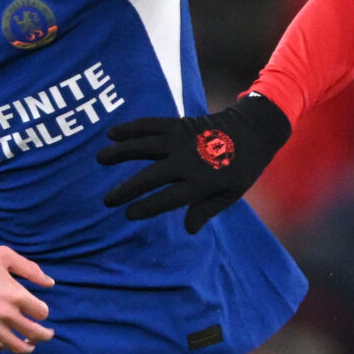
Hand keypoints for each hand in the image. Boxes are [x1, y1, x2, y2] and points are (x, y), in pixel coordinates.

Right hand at [0, 246, 54, 353]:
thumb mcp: (3, 256)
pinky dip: (5, 345)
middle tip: (48, 334)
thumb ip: (30, 269)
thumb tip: (50, 283)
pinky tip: (6, 341)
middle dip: (45, 335)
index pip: (41, 313)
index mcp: (15, 295)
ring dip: (29, 346)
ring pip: (18, 347)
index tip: (39, 311)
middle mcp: (5, 314)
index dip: (42, 312)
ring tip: (30, 344)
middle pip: (35, 334)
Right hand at [99, 93, 291, 232]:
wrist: (253, 131)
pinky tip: (113, 133)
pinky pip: (152, 125)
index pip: (168, 198)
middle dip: (127, 189)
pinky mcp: (180, 124)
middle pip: (151, 176)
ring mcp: (182, 140)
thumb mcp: (230, 194)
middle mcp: (188, 160)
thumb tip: (188, 229)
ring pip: (145, 146)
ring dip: (121, 152)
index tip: (129, 214)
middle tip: (107, 200)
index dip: (147, 207)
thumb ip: (206, 209)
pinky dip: (132, 128)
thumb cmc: (242, 168)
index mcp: (202, 182)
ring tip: (100, 159)